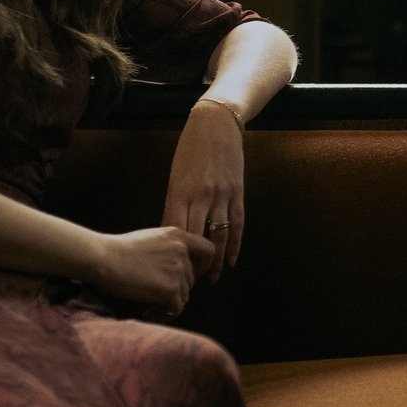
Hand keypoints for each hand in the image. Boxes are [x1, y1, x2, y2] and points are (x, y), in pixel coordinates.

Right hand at [87, 227, 212, 315]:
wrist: (103, 258)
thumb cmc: (118, 250)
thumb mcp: (150, 239)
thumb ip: (168, 248)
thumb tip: (175, 266)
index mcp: (178, 236)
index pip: (208, 250)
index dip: (204, 265)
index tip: (193, 274)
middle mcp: (182, 251)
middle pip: (192, 279)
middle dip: (178, 288)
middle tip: (158, 294)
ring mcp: (178, 271)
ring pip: (185, 295)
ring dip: (170, 301)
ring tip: (151, 303)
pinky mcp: (171, 289)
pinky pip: (176, 309)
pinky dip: (164, 314)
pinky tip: (150, 312)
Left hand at [164, 99, 245, 281]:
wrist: (215, 124)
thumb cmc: (190, 149)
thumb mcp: (175, 175)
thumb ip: (175, 202)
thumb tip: (172, 230)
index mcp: (180, 192)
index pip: (175, 230)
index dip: (174, 253)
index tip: (170, 269)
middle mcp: (201, 196)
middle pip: (195, 238)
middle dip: (192, 262)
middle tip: (188, 283)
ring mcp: (222, 195)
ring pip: (218, 235)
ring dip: (214, 260)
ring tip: (210, 279)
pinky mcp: (237, 193)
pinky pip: (236, 224)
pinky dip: (234, 244)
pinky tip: (230, 261)